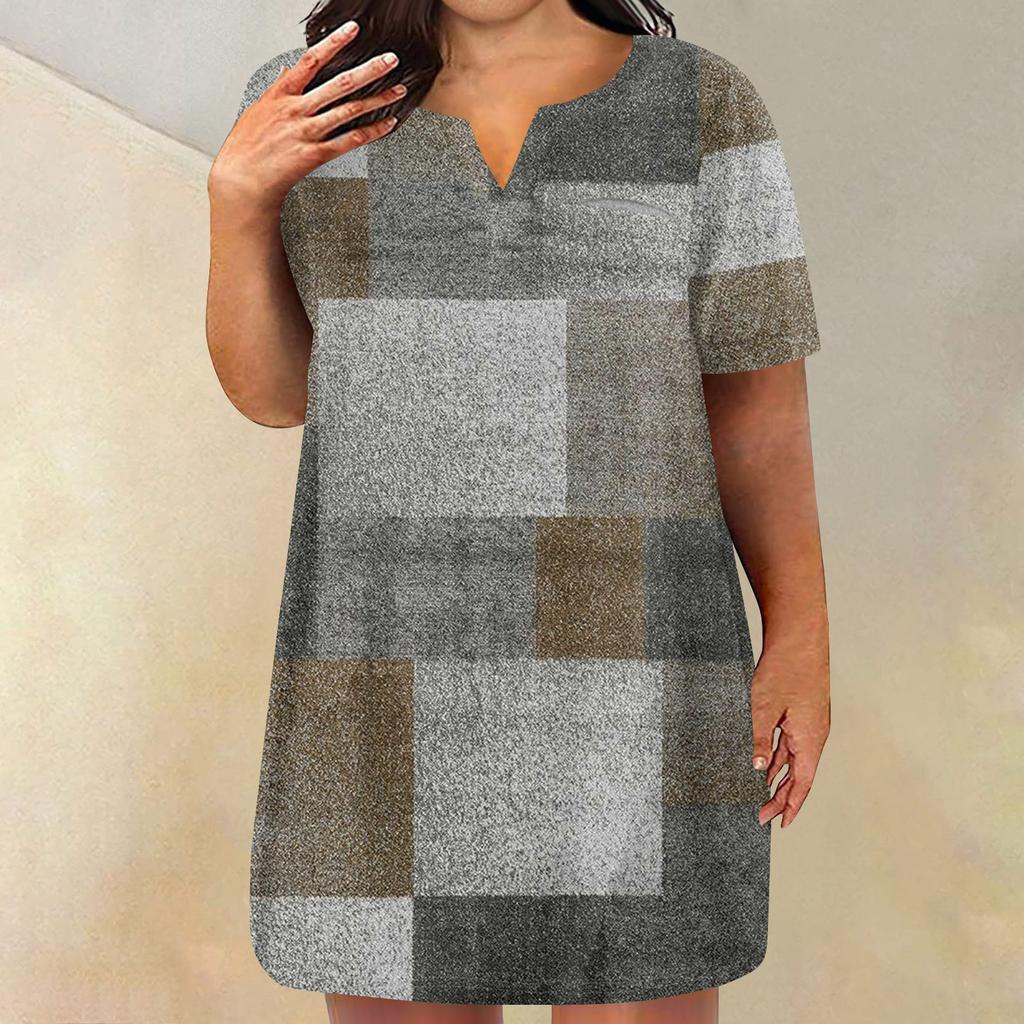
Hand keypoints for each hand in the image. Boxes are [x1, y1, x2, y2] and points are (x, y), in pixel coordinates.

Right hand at [209, 20, 405, 213]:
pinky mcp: (316, 155)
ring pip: (349, 110)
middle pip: (339, 84)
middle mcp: (297, 110)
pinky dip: (372, 132)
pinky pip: (350, 140)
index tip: (352, 31)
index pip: (311, 61)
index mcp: (281, 95)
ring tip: (397, 90)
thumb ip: (276, 90)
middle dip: (369, 70)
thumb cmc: (247, 147)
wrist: (242, 180)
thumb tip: (286, 70)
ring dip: (377, 100)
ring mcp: (308, 132)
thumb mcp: (257, 110)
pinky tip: (387, 124)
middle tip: (390, 60)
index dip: (333, 43)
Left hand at [751, 628, 829, 827]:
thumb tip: (758, 768)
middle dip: (781, 798)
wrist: (799, 637)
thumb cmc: (785, 669)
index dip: (791, 805)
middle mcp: (813, 735)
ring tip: (760, 797)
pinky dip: (778, 756)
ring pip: (793, 760)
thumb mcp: (764, 705)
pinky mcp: (800, 713)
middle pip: (799, 776)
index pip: (802, 783)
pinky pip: (789, 743)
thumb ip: (760, 738)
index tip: (781, 823)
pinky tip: (765, 764)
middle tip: (762, 815)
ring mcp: (808, 724)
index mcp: (810, 738)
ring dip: (779, 778)